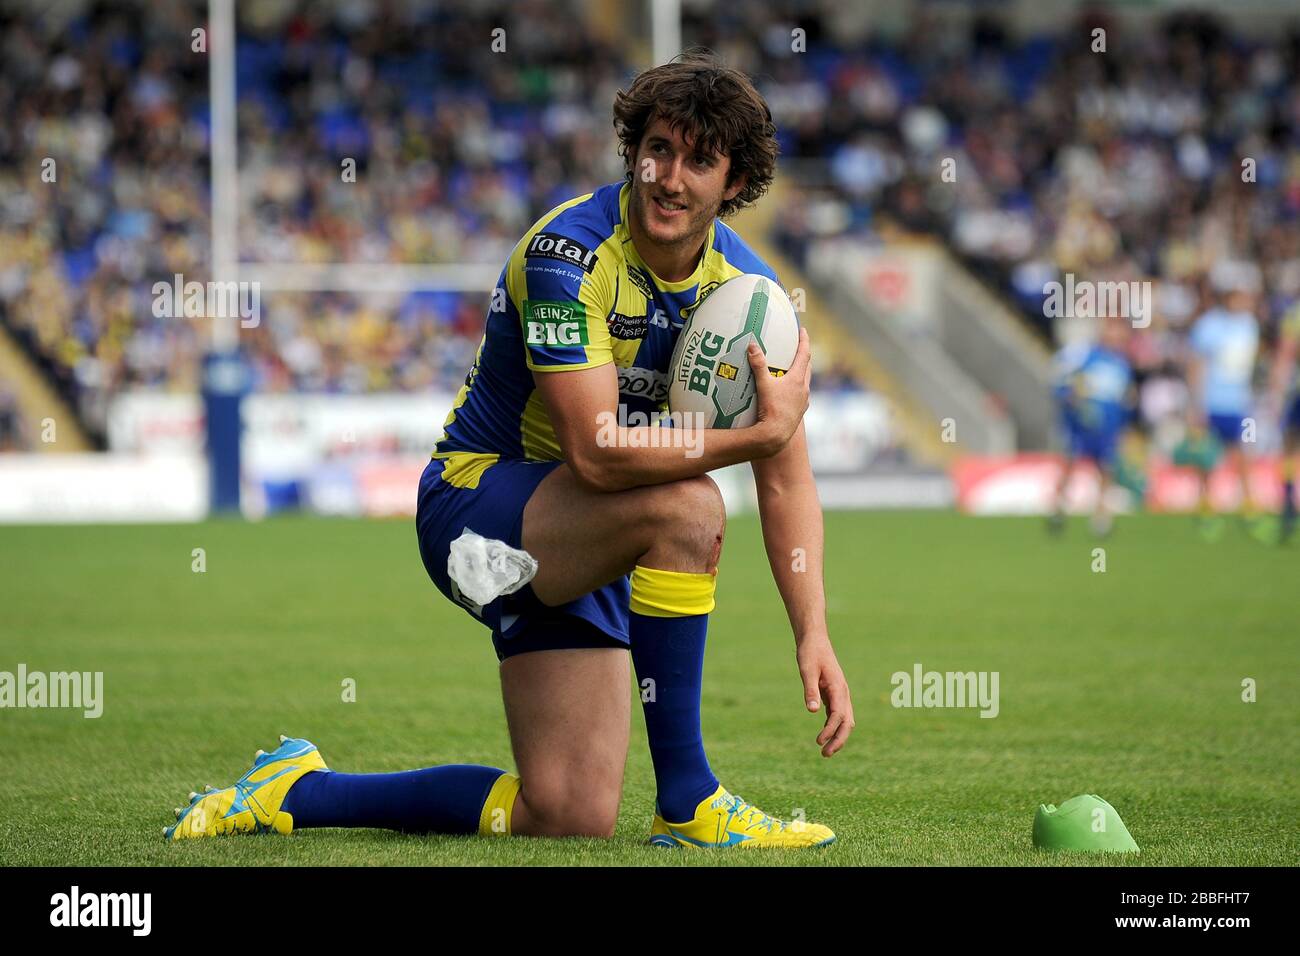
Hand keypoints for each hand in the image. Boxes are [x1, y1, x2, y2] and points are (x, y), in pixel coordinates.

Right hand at [749, 327, 811, 454]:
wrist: (776, 434)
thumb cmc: (770, 409)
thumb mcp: (763, 384)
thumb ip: (758, 364)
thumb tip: (753, 345)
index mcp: (797, 379)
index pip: (804, 354)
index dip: (804, 341)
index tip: (803, 330)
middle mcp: (804, 389)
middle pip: (807, 367)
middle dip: (804, 356)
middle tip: (800, 348)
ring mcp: (803, 401)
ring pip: (805, 382)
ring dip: (801, 373)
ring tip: (794, 370)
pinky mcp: (800, 412)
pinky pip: (801, 396)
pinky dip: (797, 389)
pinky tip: (789, 393)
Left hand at [796, 635, 853, 756]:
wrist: (814, 640)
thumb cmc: (810, 653)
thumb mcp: (807, 671)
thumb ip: (810, 690)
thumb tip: (812, 711)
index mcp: (838, 688)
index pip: (839, 715)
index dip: (830, 730)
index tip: (819, 742)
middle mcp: (842, 693)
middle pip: (847, 722)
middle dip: (839, 740)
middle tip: (825, 755)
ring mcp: (839, 694)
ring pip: (843, 720)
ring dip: (836, 735)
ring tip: (824, 751)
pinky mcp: (833, 694)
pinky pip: (836, 714)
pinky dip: (832, 726)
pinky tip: (824, 735)